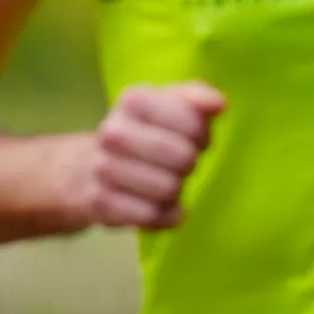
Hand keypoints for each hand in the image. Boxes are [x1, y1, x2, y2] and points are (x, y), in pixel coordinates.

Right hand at [86, 81, 223, 230]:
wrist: (94, 163)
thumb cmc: (148, 130)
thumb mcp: (173, 103)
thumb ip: (199, 98)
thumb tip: (219, 105)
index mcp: (133, 100)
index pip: (193, 124)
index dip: (202, 135)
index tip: (193, 137)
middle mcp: (112, 132)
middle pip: (183, 158)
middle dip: (189, 162)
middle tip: (181, 161)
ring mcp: (102, 168)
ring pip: (168, 189)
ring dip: (177, 189)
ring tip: (166, 180)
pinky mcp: (100, 202)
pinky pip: (152, 215)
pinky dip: (165, 214)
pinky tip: (161, 204)